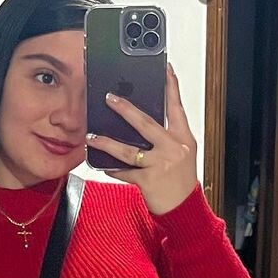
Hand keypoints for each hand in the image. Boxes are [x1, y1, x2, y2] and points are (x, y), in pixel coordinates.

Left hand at [85, 61, 199, 216]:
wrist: (185, 209)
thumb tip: (141, 124)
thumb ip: (167, 137)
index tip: (165, 68)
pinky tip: (103, 165)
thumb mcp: (182, 154)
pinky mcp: (149, 181)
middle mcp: (173, 148)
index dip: (171, 86)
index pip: (177, 107)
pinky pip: (125, 172)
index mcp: (183, 138)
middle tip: (110, 98)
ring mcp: (160, 165)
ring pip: (128, 150)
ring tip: (92, 137)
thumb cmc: (181, 181)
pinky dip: (113, 169)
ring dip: (107, 142)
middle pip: (146, 123)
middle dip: (126, 109)